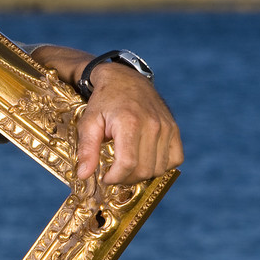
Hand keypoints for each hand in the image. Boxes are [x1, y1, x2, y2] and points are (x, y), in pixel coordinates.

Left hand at [75, 63, 182, 183]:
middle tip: (114, 173)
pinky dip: (161, 166)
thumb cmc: (103, 102)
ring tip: (127, 166)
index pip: (127, 164)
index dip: (115, 178)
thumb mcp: (88, 122)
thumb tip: (83, 175)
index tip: (105, 178)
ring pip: (159, 168)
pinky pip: (175, 159)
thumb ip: (86, 149)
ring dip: (142, 174)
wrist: (124, 80)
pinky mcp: (174, 129)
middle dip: (126, 178)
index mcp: (129, 122)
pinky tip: (146, 160)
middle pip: (144, 170)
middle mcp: (152, 125)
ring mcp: (166, 127)